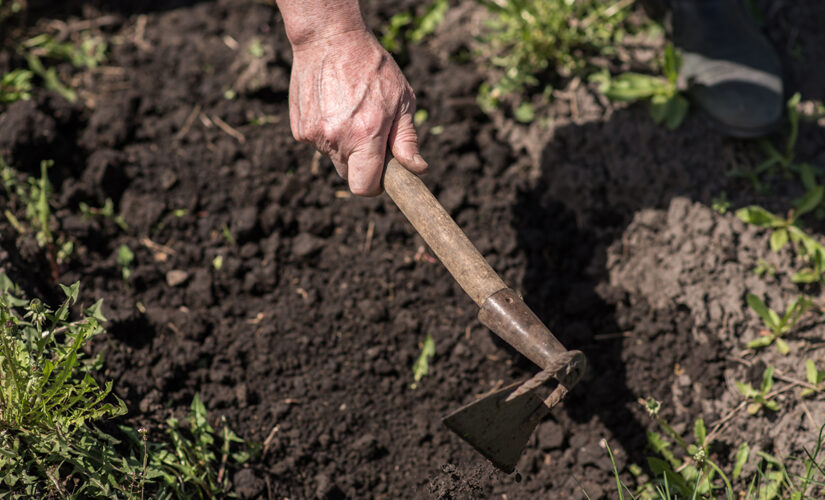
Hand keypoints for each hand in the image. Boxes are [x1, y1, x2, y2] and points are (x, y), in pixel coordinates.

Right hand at [288, 29, 426, 195]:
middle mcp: (336, 138)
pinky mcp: (299, 128)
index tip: (381, 176)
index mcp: (365, 135)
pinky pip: (318, 143)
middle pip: (348, 174)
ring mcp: (313, 135)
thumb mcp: (402, 100)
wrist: (329, 38)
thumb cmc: (373, 67)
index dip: (374, 186)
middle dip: (360, 163)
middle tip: (369, 136)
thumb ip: (406, 139)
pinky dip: (326, 133)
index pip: (364, 186)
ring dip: (343, 144)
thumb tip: (417, 169)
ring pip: (333, 157)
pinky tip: (333, 107)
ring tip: (349, 111)